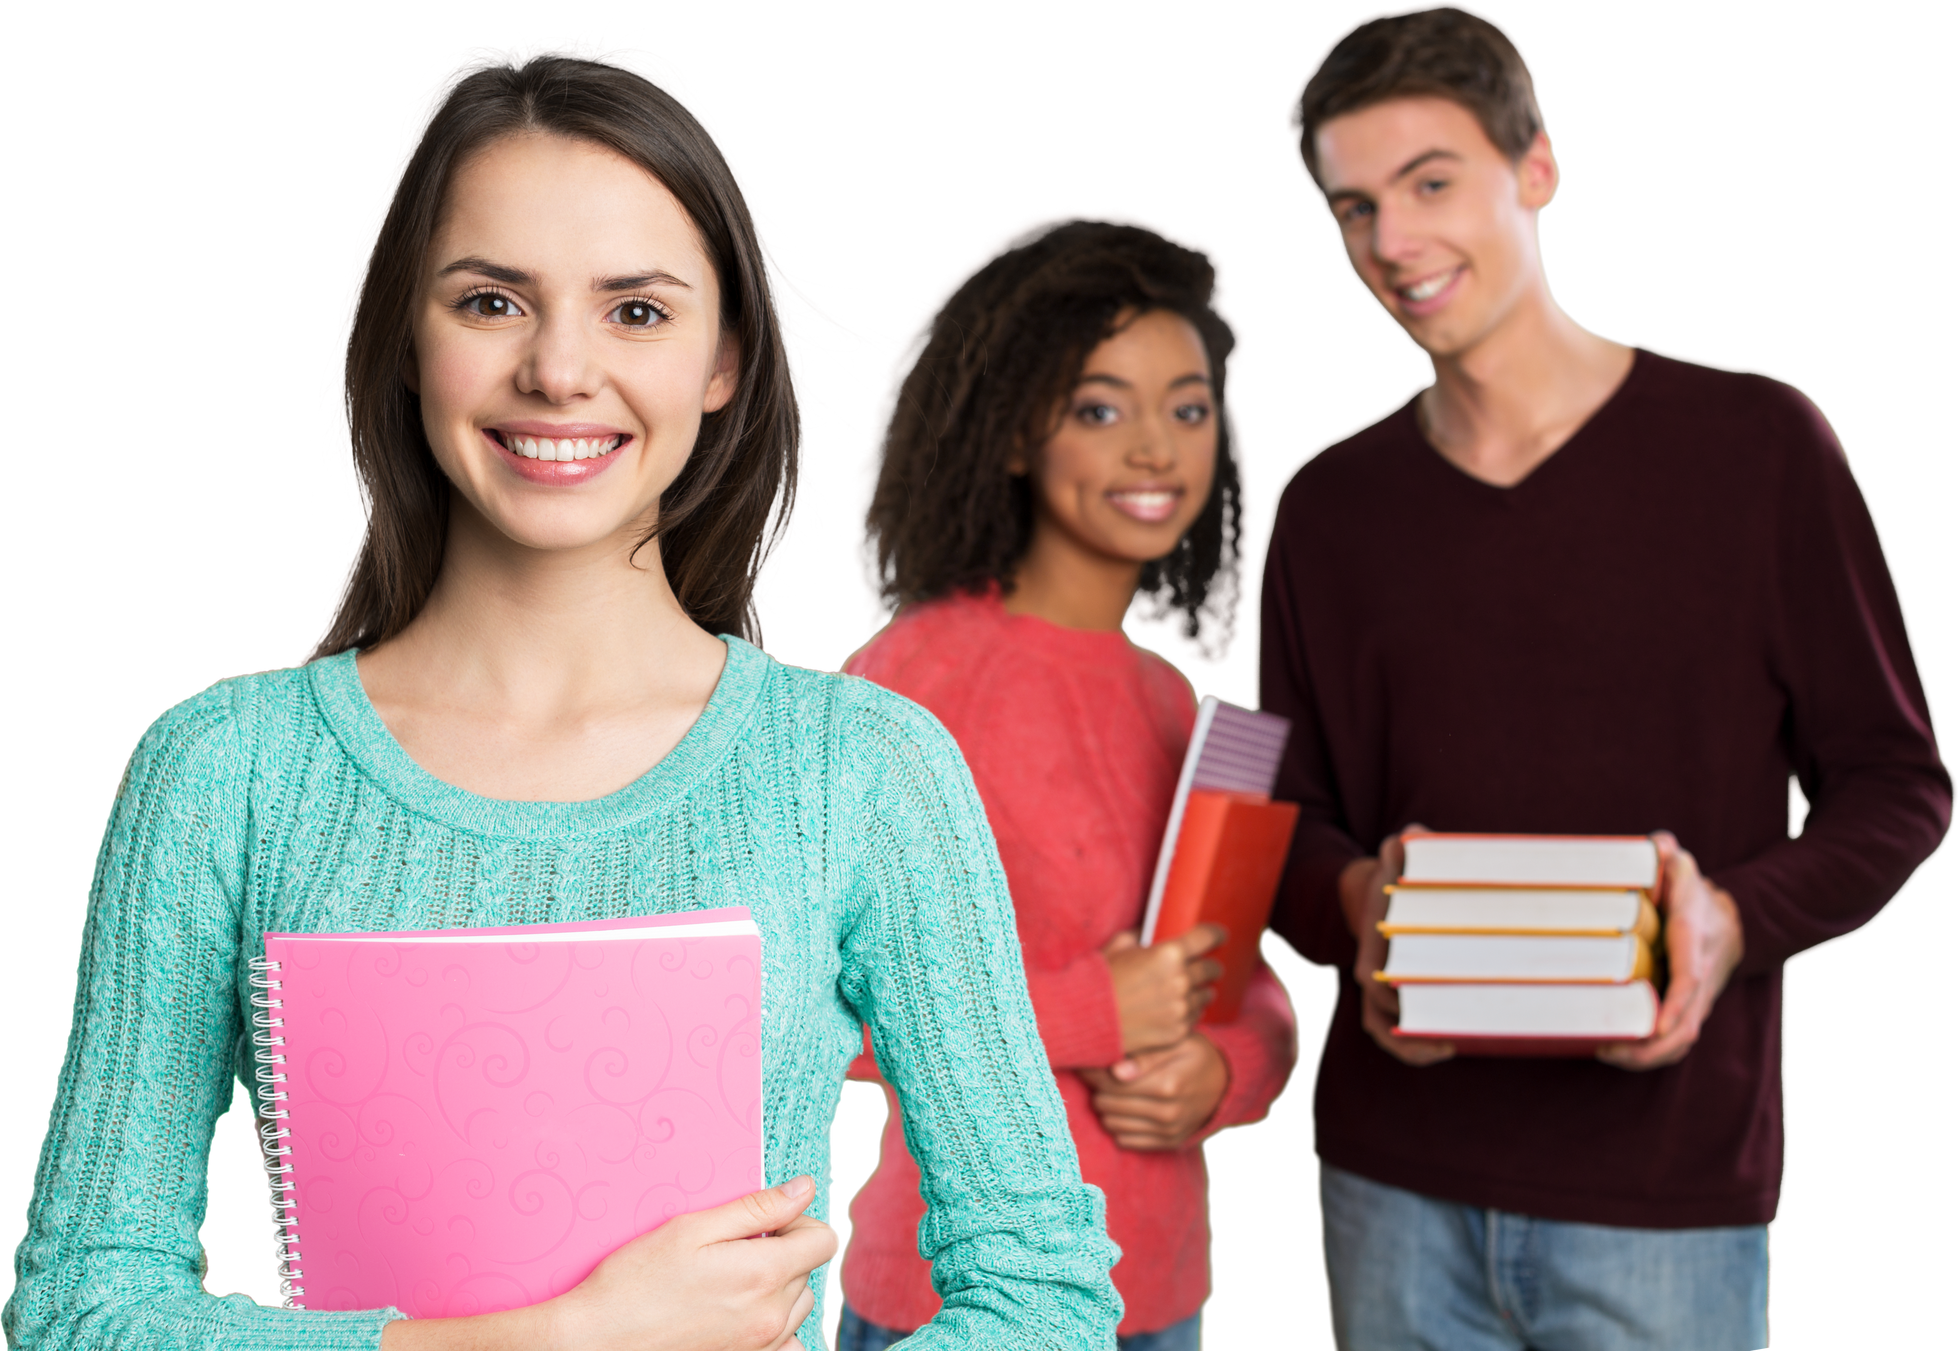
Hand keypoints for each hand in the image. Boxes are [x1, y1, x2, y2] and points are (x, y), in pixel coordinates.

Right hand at [379, 1176, 836, 1350]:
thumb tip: (805, 1189)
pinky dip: (773, 1323)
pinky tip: (736, 1311)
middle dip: (784, 1251)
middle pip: (810, 1270)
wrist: (599, 1339)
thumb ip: (758, 1210)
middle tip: (734, 1248)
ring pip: (799, 1304)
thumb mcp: (692, 1229)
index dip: (802, 1222)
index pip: (827, 1240)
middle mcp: (772, 1316)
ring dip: (778, 1286)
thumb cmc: (636, 1280)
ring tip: (728, 1279)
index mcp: (763, 1275)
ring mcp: (762, 1345)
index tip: (768, 1222)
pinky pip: (787, 1340)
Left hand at [1080, 1034, 1230, 1149]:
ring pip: (1111, 1124)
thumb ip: (1147, 1056)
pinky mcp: (1166, 1143)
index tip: (1085, 1061)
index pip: (1112, 1083)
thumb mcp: (1178, 1043)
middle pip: (1107, 1104)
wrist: (1225, 1084)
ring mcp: (1166, 1132)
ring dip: (1105, 1106)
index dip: (1092, 1072)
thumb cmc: (1196, 1055)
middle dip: (1096, 1087)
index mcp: (1167, 1085)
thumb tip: (1116, 1071)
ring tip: (1109, 1088)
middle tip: (1095, 1072)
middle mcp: (1166, 1113)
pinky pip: (1125, 1141)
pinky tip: (1123, 1107)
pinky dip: (1118, 1124)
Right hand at [1102, 924, 1225, 1055]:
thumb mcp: (1120, 944)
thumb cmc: (1099, 978)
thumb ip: (1143, 934)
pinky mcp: (1178, 1031)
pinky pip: (1197, 1017)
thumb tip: (1154, 929)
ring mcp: (1181, 1009)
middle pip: (1213, 968)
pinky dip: (1191, 1010)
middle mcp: (1181, 981)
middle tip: (1201, 964)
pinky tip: (1176, 1007)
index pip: (1209, 937)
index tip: (1219, 935)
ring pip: (1208, 994)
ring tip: (1187, 988)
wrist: (1084, 1018)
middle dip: (1208, 964)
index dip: (1216, 934)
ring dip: (1200, 989)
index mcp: (1169, 953)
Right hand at [1341, 828, 1453, 1066]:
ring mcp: (1379, 991)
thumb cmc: (1393, 881)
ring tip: (1448, 1046)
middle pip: (1383, 1010)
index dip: (1392, 994)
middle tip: (1452, 1028)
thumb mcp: (1397, 862)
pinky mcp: (1393, 1002)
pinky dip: (1413, 1049)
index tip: (1421, 1000)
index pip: (1372, 978)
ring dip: (1413, 1045)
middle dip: (1413, 1023)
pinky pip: (1393, 1034)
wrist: (1376, 898)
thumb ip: (1403, 849)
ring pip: (1385, 1029)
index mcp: (1371, 946)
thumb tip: (1414, 834)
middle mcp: (1369, 973)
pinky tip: (1447, 1047)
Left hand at [1597, 831, 1742, 1070]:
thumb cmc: (1696, 897)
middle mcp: (1698, 980)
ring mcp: (1696, 1000)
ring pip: (1681, 1040)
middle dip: (1653, 1047)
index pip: (1689, 979)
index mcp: (1693, 944)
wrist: (1732, 923)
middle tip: (1610, 1049)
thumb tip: (1657, 846)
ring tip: (1606, 1053)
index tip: (1657, 1024)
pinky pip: (1675, 1040)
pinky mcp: (1688, 1010)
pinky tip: (1617, 1051)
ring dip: (1647, 1056)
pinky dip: (1650, 1053)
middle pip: (1686, 1027)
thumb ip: (1669, 855)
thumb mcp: (1685, 869)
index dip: (1674, 1004)